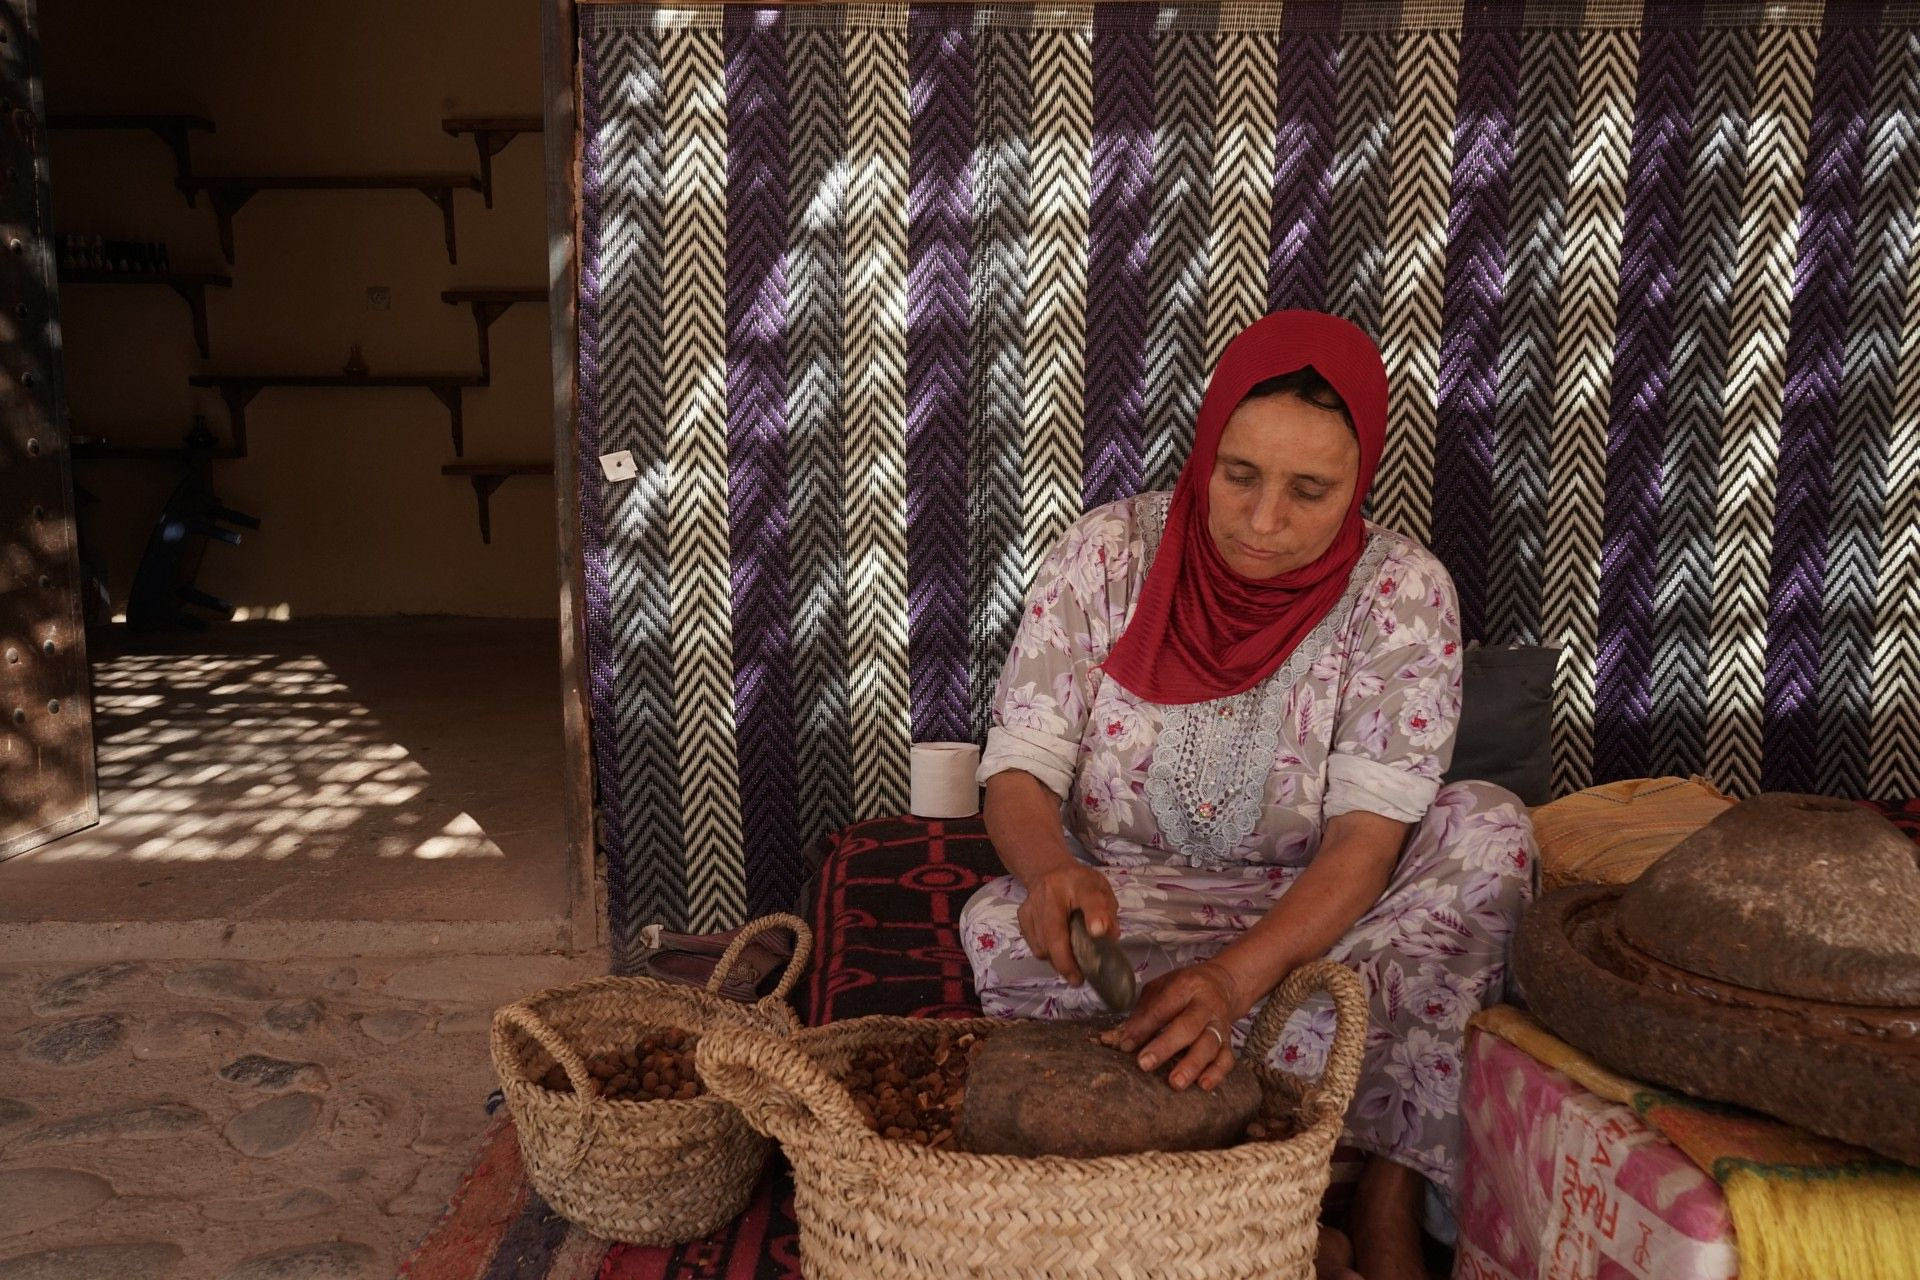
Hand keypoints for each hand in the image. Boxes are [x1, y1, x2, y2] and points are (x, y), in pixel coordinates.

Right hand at [1015, 863, 1118, 985]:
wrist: (1049, 871)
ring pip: (1042, 945)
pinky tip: (1057, 951)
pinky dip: (1047, 954)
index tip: (1099, 932)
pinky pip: (1034, 945)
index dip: (1095, 915)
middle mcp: (1051, 890)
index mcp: (1080, 882)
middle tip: (1077, 979)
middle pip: (1055, 931)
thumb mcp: (1102, 892)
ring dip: (1057, 960)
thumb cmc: (1081, 886)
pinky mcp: (1022, 915)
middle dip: (1066, 961)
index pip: (1090, 897)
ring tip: (1071, 964)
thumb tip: (1109, 939)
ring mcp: (1032, 903)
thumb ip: (1108, 914)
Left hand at [1100, 961, 1243, 1091]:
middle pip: (1187, 1026)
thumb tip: (1111, 1040)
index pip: (1162, 1007)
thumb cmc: (1183, 989)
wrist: (1223, 983)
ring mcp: (1219, 1024)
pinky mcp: (1228, 1041)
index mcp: (1185, 986)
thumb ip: (1139, 1015)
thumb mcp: (1159, 989)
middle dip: (1165, 1046)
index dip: (1143, 1027)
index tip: (1124, 1046)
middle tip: (1145, 1064)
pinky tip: (1203, 1086)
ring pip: (1209, 1045)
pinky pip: (1226, 1059)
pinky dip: (1216, 1073)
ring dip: (1192, 1065)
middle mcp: (1205, 1005)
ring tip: (1176, 1083)